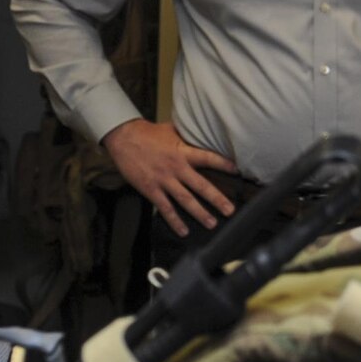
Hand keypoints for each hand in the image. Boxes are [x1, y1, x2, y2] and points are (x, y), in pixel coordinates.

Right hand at [102, 119, 237, 236]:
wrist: (123, 138)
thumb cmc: (147, 133)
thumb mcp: (171, 130)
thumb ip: (186, 136)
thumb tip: (201, 134)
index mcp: (182, 151)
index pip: (208, 158)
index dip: (223, 164)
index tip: (237, 172)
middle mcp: (176, 167)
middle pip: (200, 186)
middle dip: (216, 199)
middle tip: (230, 210)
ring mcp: (163, 180)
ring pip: (185, 200)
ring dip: (199, 213)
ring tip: (212, 223)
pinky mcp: (150, 189)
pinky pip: (165, 208)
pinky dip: (174, 221)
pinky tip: (183, 231)